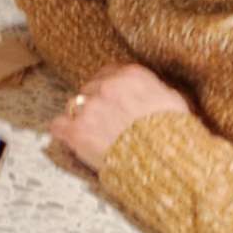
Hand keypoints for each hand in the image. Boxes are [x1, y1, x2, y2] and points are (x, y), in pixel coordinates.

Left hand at [47, 64, 190, 172]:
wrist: (166, 160)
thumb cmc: (175, 134)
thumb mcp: (173, 101)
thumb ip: (154, 90)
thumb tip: (149, 92)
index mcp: (131, 76)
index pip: (110, 72)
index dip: (110, 88)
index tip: (112, 100)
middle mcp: (106, 86)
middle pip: (90, 88)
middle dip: (96, 103)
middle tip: (106, 122)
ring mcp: (89, 107)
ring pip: (73, 104)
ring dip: (80, 117)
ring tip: (93, 134)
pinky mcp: (77, 131)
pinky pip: (58, 125)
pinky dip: (63, 132)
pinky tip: (70, 138)